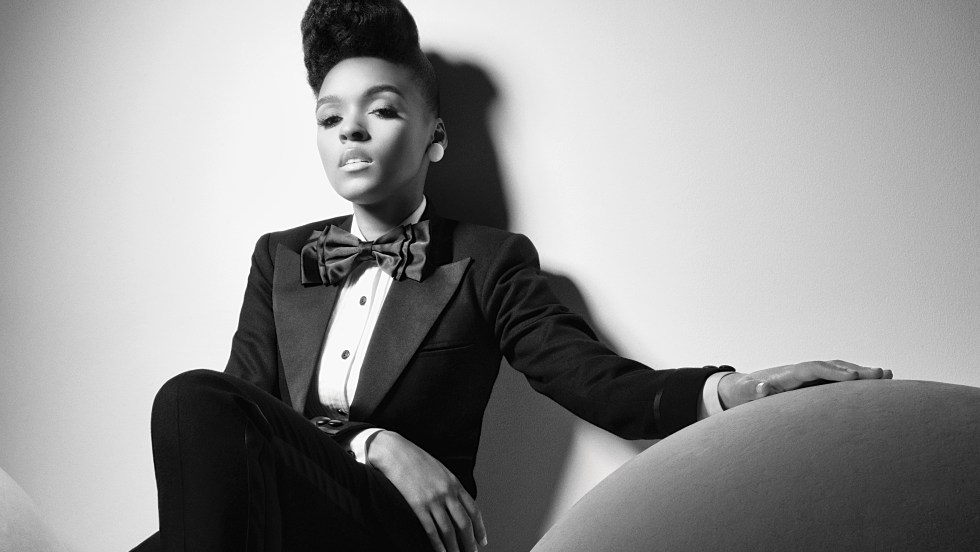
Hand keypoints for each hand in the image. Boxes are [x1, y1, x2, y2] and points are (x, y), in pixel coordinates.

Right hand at [367, 431, 486, 551]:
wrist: (395, 452)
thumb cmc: (415, 460)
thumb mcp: (439, 470)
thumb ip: (450, 486)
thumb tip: (457, 504)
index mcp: (454, 483)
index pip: (474, 510)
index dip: (479, 528)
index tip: (482, 540)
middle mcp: (447, 492)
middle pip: (464, 523)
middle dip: (469, 542)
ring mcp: (433, 499)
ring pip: (449, 530)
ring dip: (454, 547)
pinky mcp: (418, 505)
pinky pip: (431, 530)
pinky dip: (437, 544)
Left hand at [717, 360, 892, 409]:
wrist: (744, 387)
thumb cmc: (745, 393)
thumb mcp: (745, 393)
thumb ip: (753, 391)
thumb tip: (760, 388)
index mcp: (788, 375)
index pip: (813, 370)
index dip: (832, 373)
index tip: (852, 378)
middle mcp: (803, 372)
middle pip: (832, 367)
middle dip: (856, 371)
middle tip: (882, 374)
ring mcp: (811, 377)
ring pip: (839, 371)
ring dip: (861, 374)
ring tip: (887, 376)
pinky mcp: (816, 384)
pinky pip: (839, 380)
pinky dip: (857, 380)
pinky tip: (879, 382)